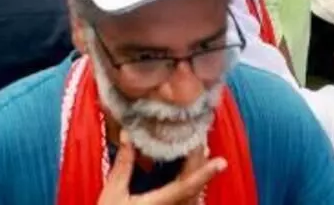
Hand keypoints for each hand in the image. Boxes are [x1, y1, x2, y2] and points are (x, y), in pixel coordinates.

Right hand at [98, 133, 223, 203]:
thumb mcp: (112, 193)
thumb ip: (123, 164)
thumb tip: (127, 135)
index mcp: (157, 204)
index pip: (186, 186)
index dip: (204, 173)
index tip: (221, 162)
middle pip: (193, 188)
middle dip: (201, 164)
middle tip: (202, 141)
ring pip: (193, 198)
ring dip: (197, 175)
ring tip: (202, 154)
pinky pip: (187, 203)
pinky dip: (191, 187)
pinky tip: (189, 177)